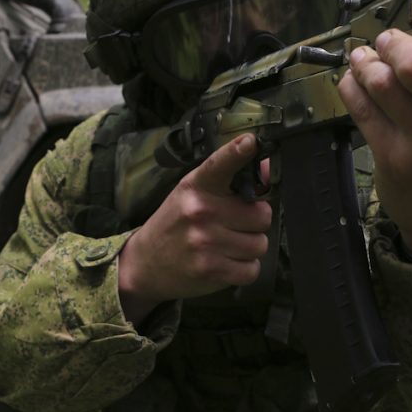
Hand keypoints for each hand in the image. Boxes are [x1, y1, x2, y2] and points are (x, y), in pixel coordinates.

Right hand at [117, 134, 271, 322]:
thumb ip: (230, 180)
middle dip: (254, 222)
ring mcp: (206, 242)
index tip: (250, 141)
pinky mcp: (211, 270)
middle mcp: (201, 211)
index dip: (237, 152)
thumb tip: (267, 167)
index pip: (220, 164)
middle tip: (233, 224)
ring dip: (250, 247)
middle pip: (262, 215)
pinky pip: (252, 269)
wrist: (144, 264)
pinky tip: (226, 262)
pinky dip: (245, 269)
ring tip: (227, 245)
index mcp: (196, 187)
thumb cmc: (175, 224)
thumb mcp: (194, 194)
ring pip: (260, 243)